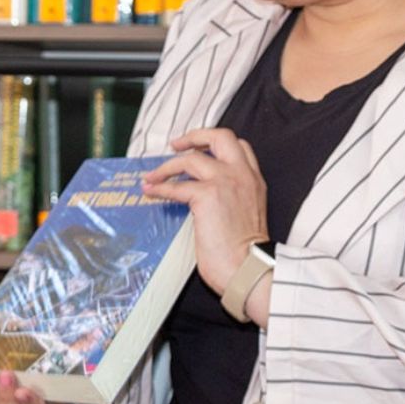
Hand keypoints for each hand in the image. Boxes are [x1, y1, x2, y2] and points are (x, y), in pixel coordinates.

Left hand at [142, 128, 268, 295]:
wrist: (249, 268)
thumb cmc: (245, 253)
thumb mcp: (246, 214)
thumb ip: (232, 198)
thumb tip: (202, 198)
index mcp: (254, 180)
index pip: (240, 147)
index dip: (216, 144)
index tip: (200, 149)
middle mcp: (242, 175)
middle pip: (220, 137)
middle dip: (195, 136)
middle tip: (176, 145)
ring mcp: (225, 182)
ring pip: (191, 158)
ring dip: (167, 166)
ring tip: (152, 176)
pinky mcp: (207, 195)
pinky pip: (176, 186)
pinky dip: (159, 187)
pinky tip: (150, 191)